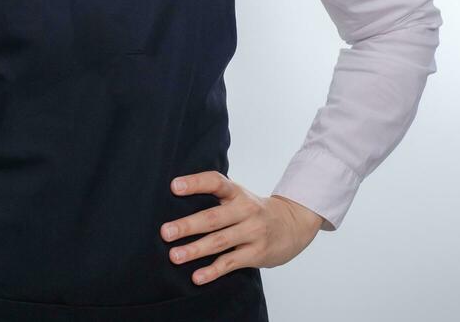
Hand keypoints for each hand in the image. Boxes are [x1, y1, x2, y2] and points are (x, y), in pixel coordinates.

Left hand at [159, 171, 324, 284]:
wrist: (294, 224)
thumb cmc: (254, 210)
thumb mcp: (240, 196)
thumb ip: (216, 197)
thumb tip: (174, 198)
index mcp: (237, 193)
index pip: (216, 182)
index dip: (195, 183)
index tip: (174, 186)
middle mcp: (246, 210)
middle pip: (213, 217)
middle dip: (188, 225)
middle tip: (165, 232)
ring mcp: (253, 232)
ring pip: (220, 242)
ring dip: (195, 250)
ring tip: (175, 255)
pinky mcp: (257, 253)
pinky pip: (231, 263)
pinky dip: (213, 271)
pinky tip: (197, 276)